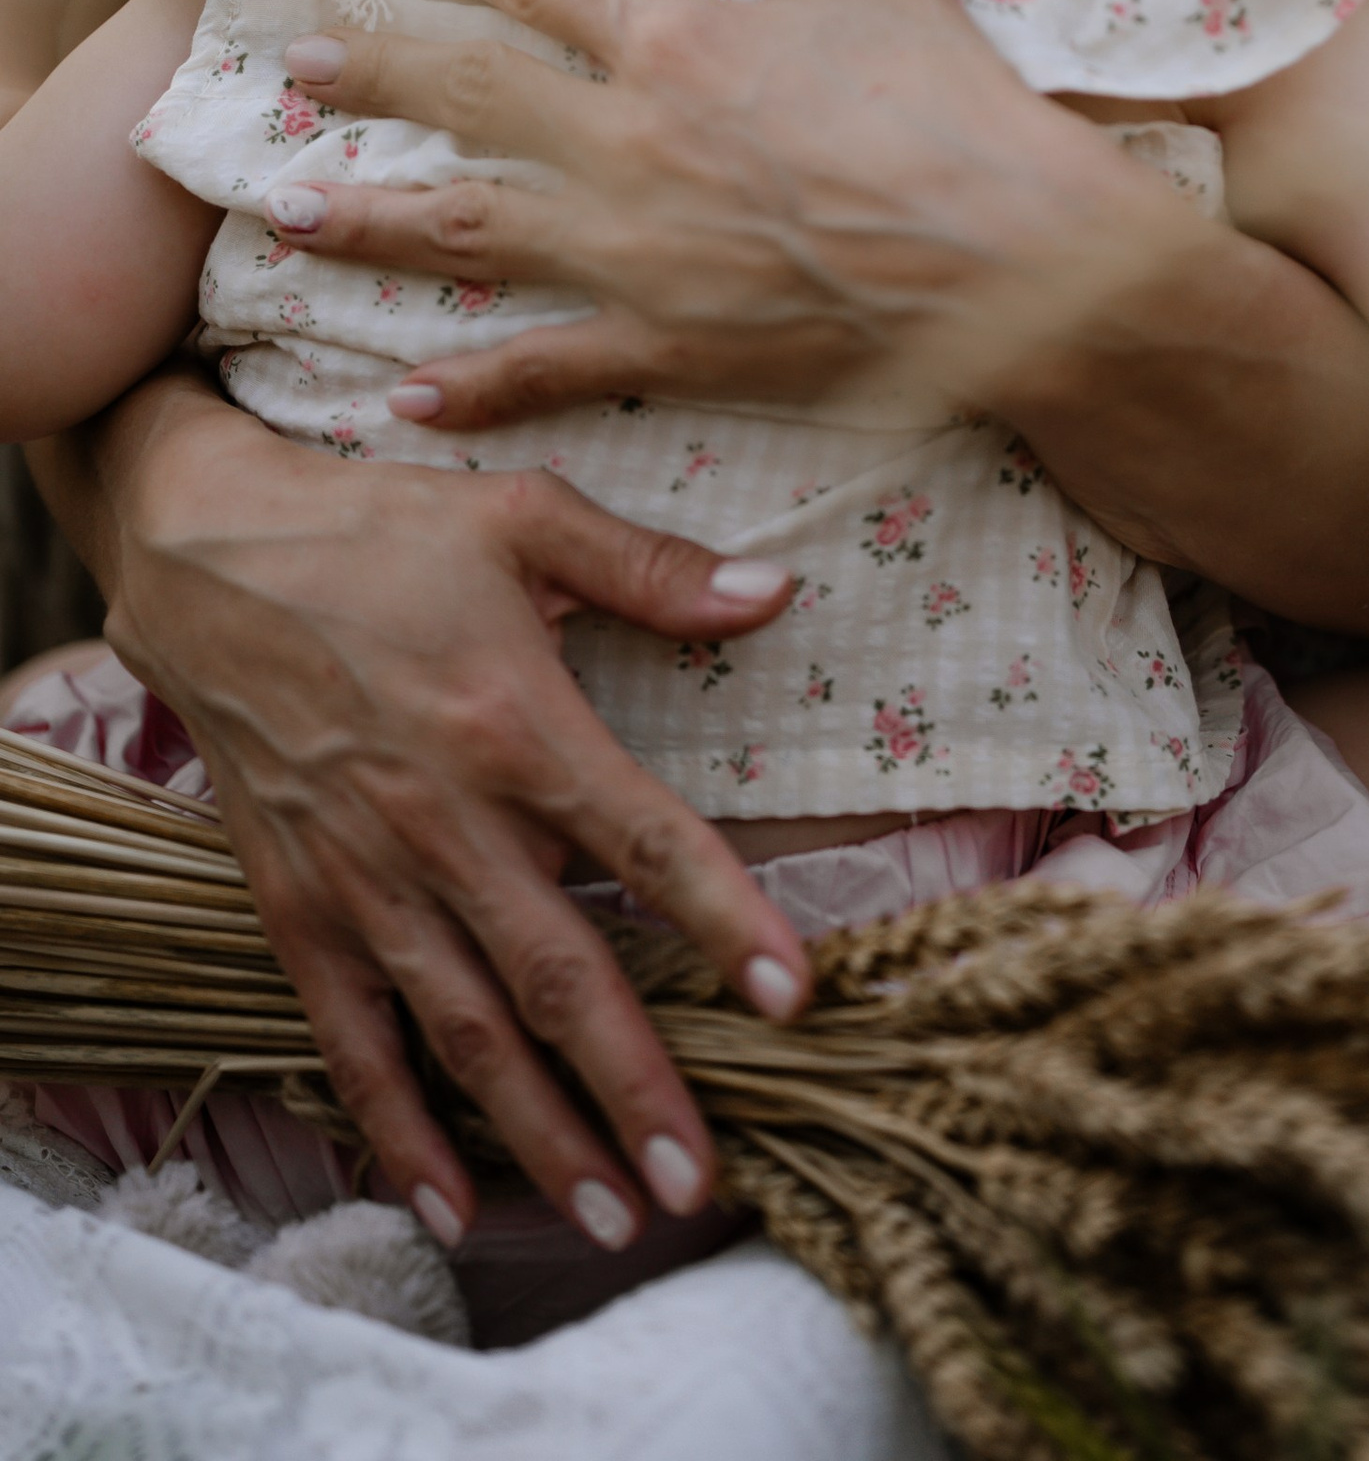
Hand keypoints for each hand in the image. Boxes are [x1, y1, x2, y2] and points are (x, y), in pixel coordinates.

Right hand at [77, 373, 808, 1247]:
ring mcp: (365, 878)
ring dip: (542, 1134)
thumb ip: (649, 569)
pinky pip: (354, 1040)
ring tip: (614, 1217)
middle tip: (701, 1180)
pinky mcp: (298, 909)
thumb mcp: (523, 516)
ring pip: (467, 1033)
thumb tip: (771, 596)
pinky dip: (401, 1129)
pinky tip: (453, 1204)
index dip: (723, 922)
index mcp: (515, 725)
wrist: (208, 558)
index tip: (794, 996)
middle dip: (636, 1088)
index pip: (645, 844)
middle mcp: (443, 821)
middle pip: (558, 976)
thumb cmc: (382, 530)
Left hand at [267, 0, 1194, 432]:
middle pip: (471, 99)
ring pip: (468, 232)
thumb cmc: (959, 114)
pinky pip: (544, 368)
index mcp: (681, 44)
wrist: (1014, 260)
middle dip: (378, 77)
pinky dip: (470, 387)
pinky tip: (405, 397)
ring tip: (285, 216)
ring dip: (368, 222)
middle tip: (296, 69)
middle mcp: (633, 142)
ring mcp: (639, 253)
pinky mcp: (668, 346)